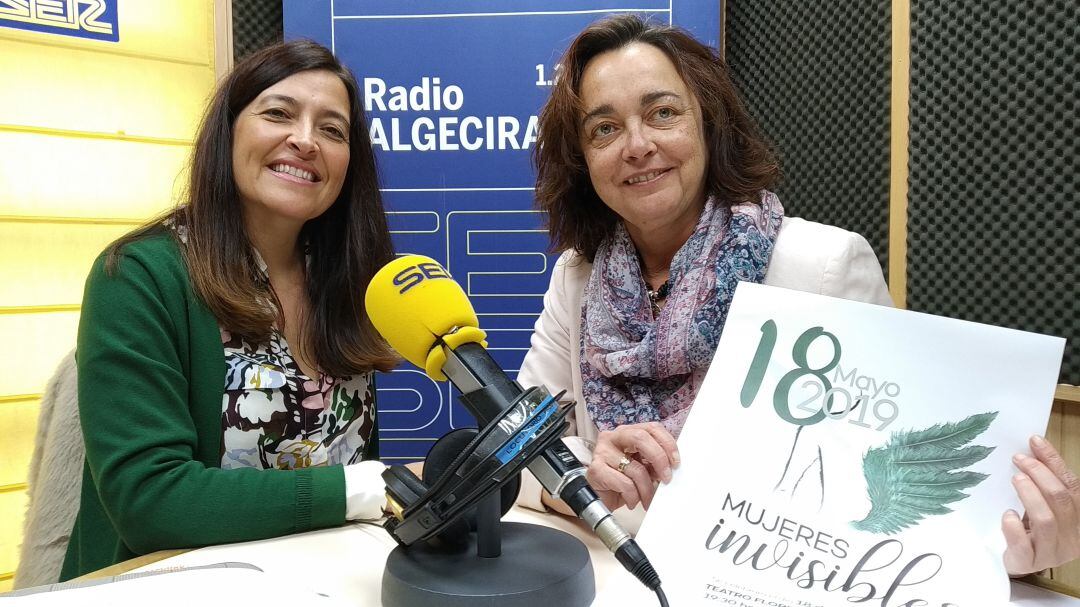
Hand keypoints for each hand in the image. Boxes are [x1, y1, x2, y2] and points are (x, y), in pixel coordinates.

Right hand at [586, 422, 679, 510]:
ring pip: (635, 468)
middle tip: (667, 478)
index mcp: (626, 432)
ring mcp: (602, 452)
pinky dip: (633, 496)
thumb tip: (672, 467)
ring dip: (646, 489)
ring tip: (647, 499)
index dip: (667, 443)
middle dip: (659, 458)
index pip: (651, 428)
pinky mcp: (596, 470)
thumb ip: (653, 462)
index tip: (676, 462)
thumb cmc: (620, 481)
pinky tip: (631, 501)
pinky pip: (624, 483)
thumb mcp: (641, 467)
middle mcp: (612, 438)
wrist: (597, 498)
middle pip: (640, 438)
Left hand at [1002, 435, 1079, 574]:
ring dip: (1030, 495)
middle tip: (1019, 459)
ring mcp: (1051, 553)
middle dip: (1040, 475)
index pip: (1072, 485)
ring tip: (1016, 479)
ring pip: (1046, 521)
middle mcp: (1071, 536)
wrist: (1017, 562)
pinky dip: (1014, 528)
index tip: (1034, 441)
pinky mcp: (1029, 562)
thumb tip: (1032, 447)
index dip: (1053, 461)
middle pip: (1062, 500)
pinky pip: (1023, 546)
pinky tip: (1008, 514)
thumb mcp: (1041, 504)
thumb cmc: (1030, 529)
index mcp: (1078, 518)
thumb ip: (1041, 482)